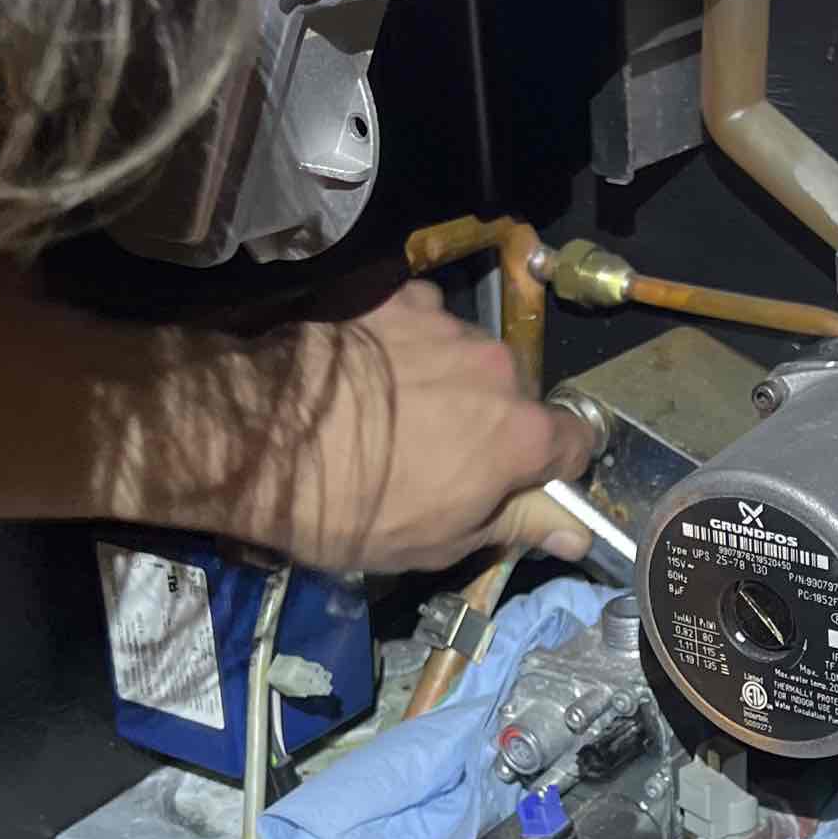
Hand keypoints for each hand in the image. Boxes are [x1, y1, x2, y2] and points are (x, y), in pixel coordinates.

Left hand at [216, 284, 598, 573]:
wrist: (260, 436)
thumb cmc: (352, 508)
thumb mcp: (439, 542)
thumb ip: (515, 525)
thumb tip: (573, 531)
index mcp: (519, 434)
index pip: (578, 443)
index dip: (551, 469)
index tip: (520, 485)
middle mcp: (497, 366)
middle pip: (518, 396)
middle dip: (493, 422)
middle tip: (440, 455)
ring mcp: (446, 324)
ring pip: (470, 357)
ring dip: (450, 381)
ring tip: (394, 412)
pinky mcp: (396, 296)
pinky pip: (424, 320)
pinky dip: (409, 343)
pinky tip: (370, 372)